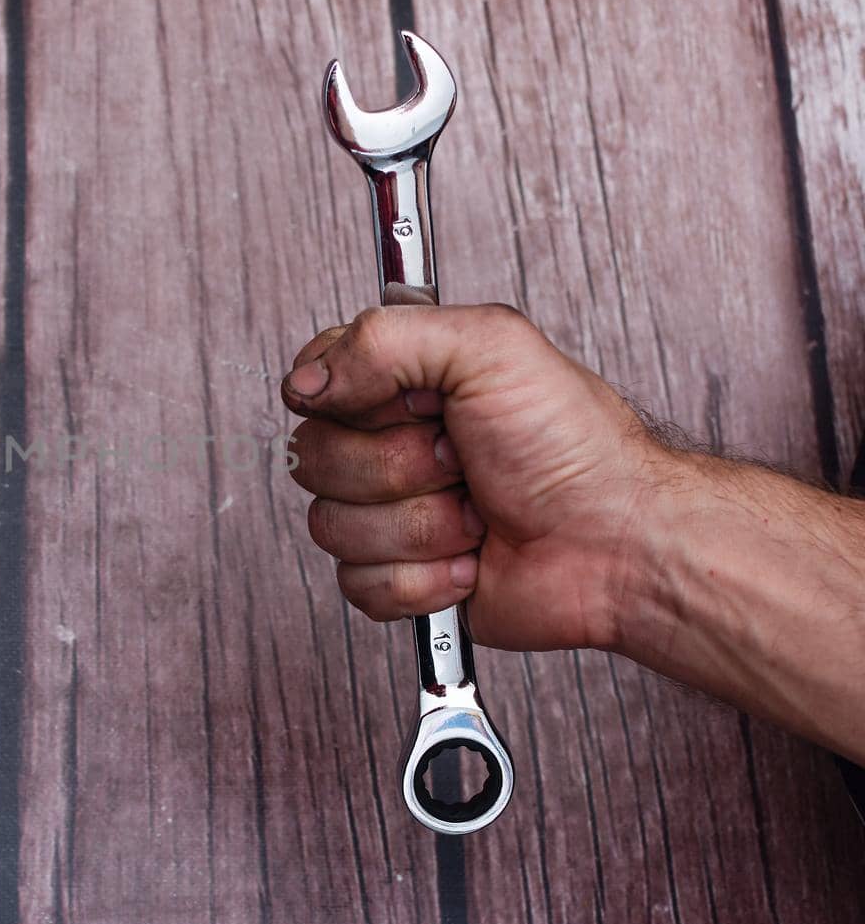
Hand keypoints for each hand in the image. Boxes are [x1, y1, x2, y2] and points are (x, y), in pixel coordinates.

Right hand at [280, 303, 671, 651]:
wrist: (617, 542)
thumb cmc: (573, 444)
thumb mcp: (489, 346)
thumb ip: (383, 339)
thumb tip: (304, 382)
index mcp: (400, 383)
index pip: (313, 384)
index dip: (353, 401)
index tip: (418, 405)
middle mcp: (387, 446)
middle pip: (314, 459)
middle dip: (398, 468)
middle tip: (461, 460)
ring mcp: (389, 515)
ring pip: (332, 527)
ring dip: (419, 527)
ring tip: (476, 515)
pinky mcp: (399, 579)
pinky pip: (358, 585)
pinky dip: (422, 579)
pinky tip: (469, 562)